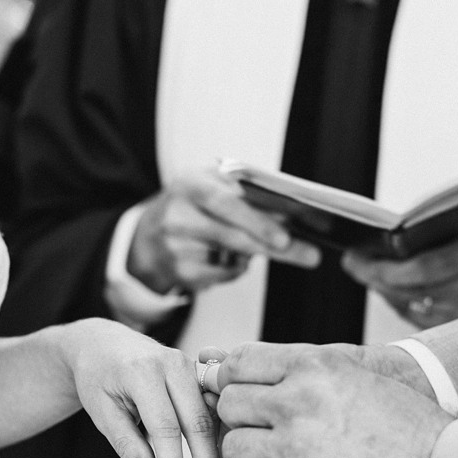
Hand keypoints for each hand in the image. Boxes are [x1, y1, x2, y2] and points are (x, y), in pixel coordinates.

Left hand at [63, 319, 229, 457]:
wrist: (103, 343)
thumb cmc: (98, 379)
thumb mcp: (101, 411)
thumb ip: (126, 443)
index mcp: (143, 372)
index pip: (165, 428)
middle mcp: (173, 363)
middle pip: (198, 423)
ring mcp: (190, 365)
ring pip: (212, 417)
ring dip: (221, 455)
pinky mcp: (199, 372)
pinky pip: (214, 408)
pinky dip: (220, 438)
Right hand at [128, 169, 320, 294]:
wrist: (150, 235)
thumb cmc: (196, 206)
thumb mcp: (214, 186)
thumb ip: (248, 195)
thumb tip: (295, 214)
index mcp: (190, 183)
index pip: (226, 200)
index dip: (258, 218)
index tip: (290, 232)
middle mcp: (177, 213)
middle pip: (232, 234)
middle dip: (273, 244)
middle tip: (307, 253)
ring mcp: (175, 246)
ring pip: (233, 257)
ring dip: (258, 254)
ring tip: (272, 247)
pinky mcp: (180, 272)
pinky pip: (225, 274)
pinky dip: (237, 268)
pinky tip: (232, 258)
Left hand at [199, 341, 434, 457]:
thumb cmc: (409, 429)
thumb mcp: (360, 379)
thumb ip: (306, 374)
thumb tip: (234, 368)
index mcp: (316, 366)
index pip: (241, 361)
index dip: (228, 380)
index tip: (233, 395)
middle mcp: (299, 401)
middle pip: (229, 405)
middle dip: (242, 424)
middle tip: (268, 439)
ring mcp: (295, 448)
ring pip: (234, 450)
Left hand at [342, 234, 457, 327]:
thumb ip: (446, 240)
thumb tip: (398, 239)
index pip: (408, 270)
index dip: (376, 267)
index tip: (353, 256)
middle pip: (401, 290)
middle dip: (372, 277)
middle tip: (353, 263)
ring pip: (405, 305)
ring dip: (383, 291)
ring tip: (368, 274)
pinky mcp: (457, 330)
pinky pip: (417, 319)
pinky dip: (400, 304)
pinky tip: (392, 293)